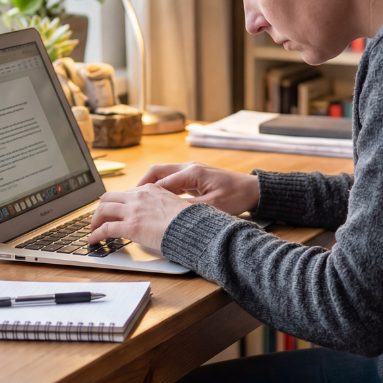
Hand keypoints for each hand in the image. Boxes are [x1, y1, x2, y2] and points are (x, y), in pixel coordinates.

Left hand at [87, 184, 195, 253]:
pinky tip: (93, 240)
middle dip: (101, 209)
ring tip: (93, 230)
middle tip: (99, 220)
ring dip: (95, 220)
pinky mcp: (130, 226)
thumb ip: (162, 206)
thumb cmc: (189, 220)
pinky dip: (96, 234)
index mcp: (151, 189)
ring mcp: (133, 210)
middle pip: (109, 198)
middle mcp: (139, 196)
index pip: (126, 193)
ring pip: (103, 210)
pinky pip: (105, 229)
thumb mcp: (175, 204)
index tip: (115, 211)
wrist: (193, 228)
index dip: (117, 203)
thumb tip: (158, 216)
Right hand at [137, 162, 259, 215]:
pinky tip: (158, 201)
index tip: (132, 204)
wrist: (253, 190)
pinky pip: (172, 179)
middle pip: (156, 172)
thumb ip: (189, 209)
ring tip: (139, 201)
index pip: (159, 182)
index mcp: (191, 172)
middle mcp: (189, 168)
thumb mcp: (212, 207)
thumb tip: (167, 215)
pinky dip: (162, 188)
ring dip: (151, 186)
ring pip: (163, 175)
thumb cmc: (236, 197)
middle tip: (129, 199)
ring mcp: (192, 171)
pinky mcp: (195, 177)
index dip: (144, 193)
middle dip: (141, 185)